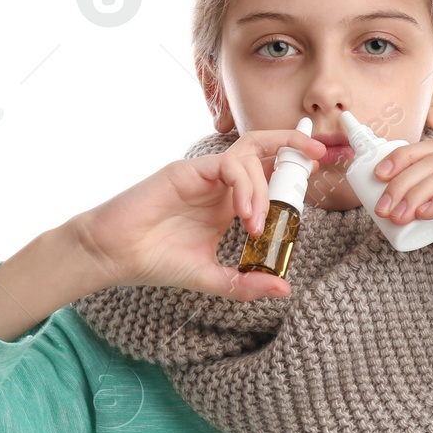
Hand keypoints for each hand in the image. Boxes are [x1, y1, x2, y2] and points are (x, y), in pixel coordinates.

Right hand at [74, 128, 326, 301]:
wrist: (113, 255)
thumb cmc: (154, 261)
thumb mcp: (211, 279)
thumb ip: (246, 283)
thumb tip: (284, 288)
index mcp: (227, 202)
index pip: (266, 173)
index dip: (292, 169)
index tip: (319, 172)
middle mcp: (218, 182)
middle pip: (262, 148)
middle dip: (293, 145)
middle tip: (318, 154)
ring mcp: (203, 173)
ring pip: (248, 155)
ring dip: (263, 188)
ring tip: (258, 224)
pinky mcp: (187, 170)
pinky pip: (228, 165)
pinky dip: (246, 186)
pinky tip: (246, 215)